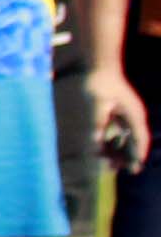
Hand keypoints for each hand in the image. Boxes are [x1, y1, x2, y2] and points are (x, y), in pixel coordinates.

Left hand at [96, 61, 148, 175]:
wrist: (99, 66)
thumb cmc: (99, 83)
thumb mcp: (97, 104)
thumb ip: (98, 123)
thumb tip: (95, 141)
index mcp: (133, 114)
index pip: (140, 139)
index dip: (138, 154)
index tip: (135, 168)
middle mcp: (134, 115)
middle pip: (136, 140)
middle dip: (130, 156)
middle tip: (123, 171)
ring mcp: (128, 113)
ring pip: (129, 137)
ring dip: (122, 150)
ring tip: (112, 165)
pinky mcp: (121, 111)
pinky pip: (121, 131)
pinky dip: (116, 141)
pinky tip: (105, 150)